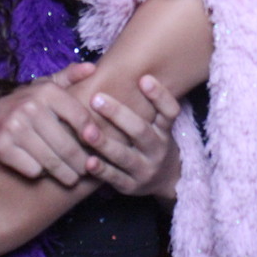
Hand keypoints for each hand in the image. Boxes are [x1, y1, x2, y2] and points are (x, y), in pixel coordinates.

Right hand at [0, 62, 97, 185]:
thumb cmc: (22, 102)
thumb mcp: (44, 85)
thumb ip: (69, 76)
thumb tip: (92, 68)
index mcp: (46, 91)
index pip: (80, 117)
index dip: (92, 136)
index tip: (98, 146)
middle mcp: (30, 107)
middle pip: (67, 145)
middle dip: (81, 163)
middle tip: (88, 170)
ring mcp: (14, 127)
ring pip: (51, 161)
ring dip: (65, 174)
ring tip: (71, 178)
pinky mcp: (2, 146)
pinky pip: (32, 169)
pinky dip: (40, 173)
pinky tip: (43, 171)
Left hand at [83, 75, 180, 198]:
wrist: (166, 181)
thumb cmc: (151, 142)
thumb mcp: (156, 124)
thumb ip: (143, 104)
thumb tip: (118, 70)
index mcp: (164, 130)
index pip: (169, 112)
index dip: (159, 96)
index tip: (144, 78)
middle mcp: (158, 149)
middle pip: (140, 131)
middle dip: (118, 114)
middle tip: (96, 98)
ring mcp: (145, 169)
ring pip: (124, 155)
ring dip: (104, 143)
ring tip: (87, 131)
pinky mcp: (131, 186)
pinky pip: (115, 178)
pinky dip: (101, 170)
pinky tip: (88, 162)